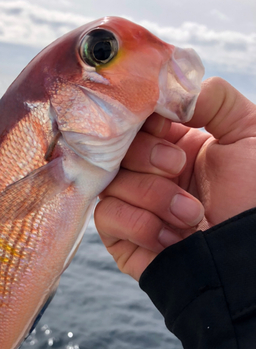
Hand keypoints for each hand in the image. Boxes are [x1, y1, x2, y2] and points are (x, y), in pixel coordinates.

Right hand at [95, 77, 255, 280]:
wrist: (250, 257)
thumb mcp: (248, 131)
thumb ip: (213, 96)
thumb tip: (166, 91)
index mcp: (174, 143)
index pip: (136, 119)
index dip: (143, 119)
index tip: (165, 126)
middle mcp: (149, 172)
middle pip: (116, 148)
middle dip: (149, 157)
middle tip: (179, 167)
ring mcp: (133, 204)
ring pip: (111, 183)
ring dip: (154, 197)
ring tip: (191, 215)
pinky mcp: (122, 236)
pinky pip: (107, 217)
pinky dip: (140, 225)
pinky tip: (172, 237)